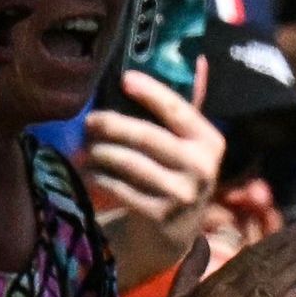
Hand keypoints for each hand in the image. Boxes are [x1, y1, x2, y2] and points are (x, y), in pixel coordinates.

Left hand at [79, 69, 223, 266]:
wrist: (174, 233)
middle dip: (111, 124)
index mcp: (210, 142)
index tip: (124, 79)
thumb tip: (188, 63)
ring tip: (85, 148)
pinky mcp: (160, 216)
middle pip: (146, 136)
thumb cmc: (173, 175)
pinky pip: (119, 188)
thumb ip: (181, 111)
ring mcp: (182, 195)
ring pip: (128, 162)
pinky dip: (98, 176)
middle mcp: (201, 167)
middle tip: (90, 120)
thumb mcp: (187, 146)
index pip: (178, 110)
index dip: (151, 92)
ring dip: (99, 152)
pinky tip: (89, 170)